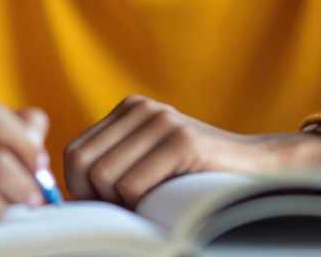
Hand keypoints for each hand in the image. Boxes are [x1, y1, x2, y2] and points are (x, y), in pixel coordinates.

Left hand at [63, 95, 320, 208]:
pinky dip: (144, 206)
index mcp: (129, 110)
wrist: (259, 171)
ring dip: (124, 205)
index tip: (106, 207)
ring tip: (152, 204)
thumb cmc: (197, 178)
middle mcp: (142, 108)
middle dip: (97, 199)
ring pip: (105, 179)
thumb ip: (113, 165)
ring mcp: (163, 122)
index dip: (79, 189)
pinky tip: (168, 201)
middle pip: (82, 165)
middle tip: (128, 212)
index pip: (74, 153)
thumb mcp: (149, 162)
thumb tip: (61, 195)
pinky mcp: (182, 142)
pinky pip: (134, 187)